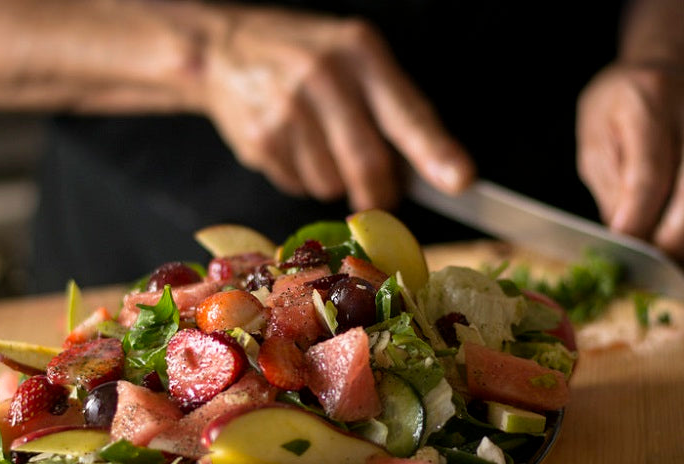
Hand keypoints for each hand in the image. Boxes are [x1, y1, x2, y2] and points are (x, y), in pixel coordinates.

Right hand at [198, 8, 473, 210]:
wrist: (224, 50)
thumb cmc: (303, 56)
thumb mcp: (354, 57)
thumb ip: (393, 105)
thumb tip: (435, 169)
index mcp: (358, 52)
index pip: (405, 112)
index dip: (434, 151)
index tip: (460, 180)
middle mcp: (323, 78)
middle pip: (368, 165)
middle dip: (379, 192)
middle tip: (379, 193)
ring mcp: (287, 111)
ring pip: (332, 185)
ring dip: (334, 181)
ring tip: (318, 144)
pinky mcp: (261, 140)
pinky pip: (299, 186)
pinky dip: (302, 178)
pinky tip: (292, 145)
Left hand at [575, 63, 683, 257]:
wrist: (664, 73)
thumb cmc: (618, 113)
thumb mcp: (595, 141)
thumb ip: (611, 186)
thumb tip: (628, 235)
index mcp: (649, 99)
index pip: (651, 170)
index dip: (638, 215)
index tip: (623, 240)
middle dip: (675, 233)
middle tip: (651, 255)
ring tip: (669, 252)